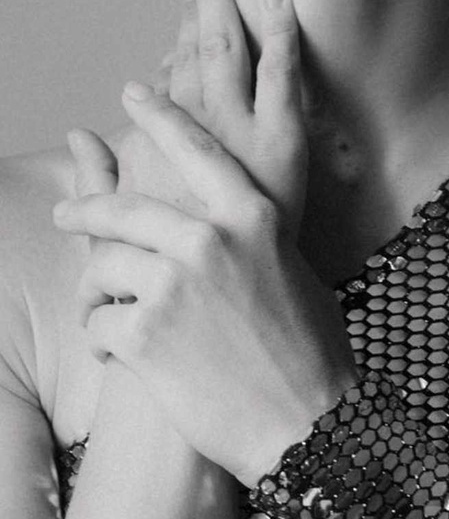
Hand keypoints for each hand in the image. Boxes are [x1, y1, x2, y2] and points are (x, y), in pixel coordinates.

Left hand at [55, 0, 357, 485]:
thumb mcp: (290, 270)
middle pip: (123, 209)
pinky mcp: (145, 335)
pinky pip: (100, 321)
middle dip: (85, 210)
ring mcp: (174, 285)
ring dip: (97, 291)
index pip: (195, 148)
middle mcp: (210, 238)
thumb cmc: (310, 351)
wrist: (307, 426)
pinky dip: (103, 339)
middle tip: (68, 213)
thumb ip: (250, 233)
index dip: (160, 116)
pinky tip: (120, 353)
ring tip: (103, 311)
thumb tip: (220, 213)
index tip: (132, 93)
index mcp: (252, 214)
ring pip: (103, 266)